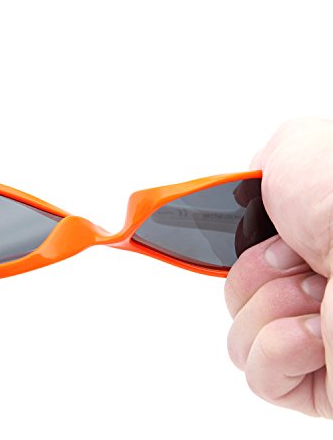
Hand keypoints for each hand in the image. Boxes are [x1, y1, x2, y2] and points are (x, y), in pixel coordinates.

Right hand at [225, 117, 332, 416]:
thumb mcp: (292, 149)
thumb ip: (262, 166)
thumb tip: (253, 185)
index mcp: (308, 239)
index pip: (242, 254)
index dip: (227, 249)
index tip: (213, 239)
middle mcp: (313, 284)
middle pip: (234, 292)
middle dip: (253, 273)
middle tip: (295, 256)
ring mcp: (317, 335)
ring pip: (239, 335)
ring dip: (267, 307)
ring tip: (315, 291)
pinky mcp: (319, 383)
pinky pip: (259, 374)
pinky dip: (277, 349)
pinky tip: (316, 331)